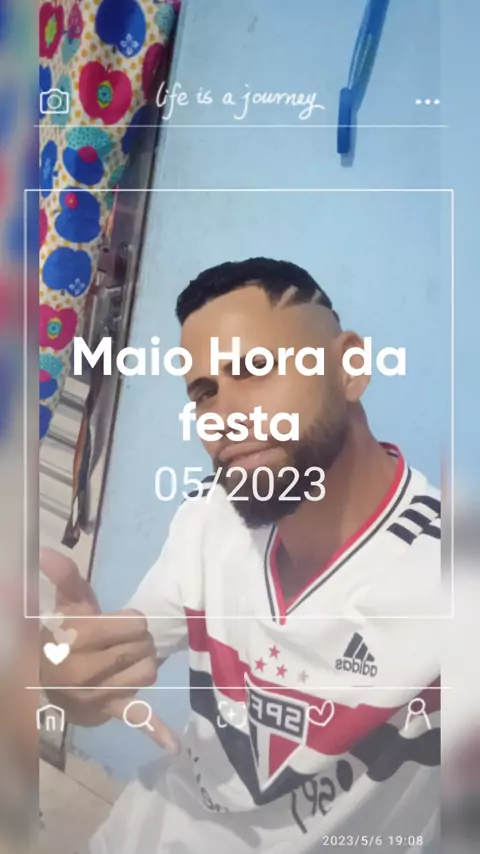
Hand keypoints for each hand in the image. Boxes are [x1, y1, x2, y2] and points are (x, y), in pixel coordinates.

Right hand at [40, 548, 179, 753]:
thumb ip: (64, 578)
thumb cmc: (63, 633)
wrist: (46, 676)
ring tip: (124, 660)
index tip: (118, 624)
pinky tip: (172, 746)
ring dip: (143, 663)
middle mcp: (88, 669)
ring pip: (149, 673)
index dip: (132, 622)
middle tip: (121, 642)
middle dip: (139, 641)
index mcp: (81, 638)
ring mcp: (99, 693)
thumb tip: (48, 552)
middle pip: (145, 647)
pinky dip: (154, 731)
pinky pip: (134, 719)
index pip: (136, 624)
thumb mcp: (67, 604)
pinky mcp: (108, 711)